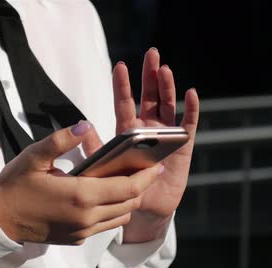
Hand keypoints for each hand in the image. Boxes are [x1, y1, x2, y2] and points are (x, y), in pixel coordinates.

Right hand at [0, 121, 162, 244]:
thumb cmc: (15, 184)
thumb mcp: (35, 156)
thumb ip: (61, 140)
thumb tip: (84, 125)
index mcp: (81, 195)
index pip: (128, 188)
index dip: (147, 177)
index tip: (157, 165)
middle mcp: (86, 217)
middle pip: (129, 203)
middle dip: (142, 187)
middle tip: (146, 169)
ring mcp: (82, 231)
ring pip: (120, 217)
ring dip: (128, 201)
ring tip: (127, 181)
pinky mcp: (77, 239)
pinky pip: (106, 226)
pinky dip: (113, 212)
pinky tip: (106, 195)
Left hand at [85, 48, 199, 242]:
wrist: (145, 209)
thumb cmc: (124, 187)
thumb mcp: (106, 168)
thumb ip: (96, 148)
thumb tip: (81, 128)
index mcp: (128, 132)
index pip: (125, 103)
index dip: (123, 85)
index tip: (120, 65)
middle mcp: (148, 128)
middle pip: (149, 97)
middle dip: (150, 76)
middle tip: (152, 54)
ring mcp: (166, 135)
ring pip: (167, 105)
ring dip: (167, 87)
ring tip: (166, 70)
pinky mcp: (182, 146)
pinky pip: (187, 124)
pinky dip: (190, 109)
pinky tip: (191, 93)